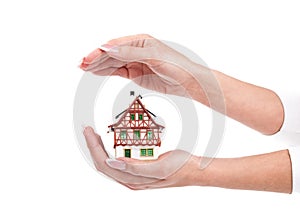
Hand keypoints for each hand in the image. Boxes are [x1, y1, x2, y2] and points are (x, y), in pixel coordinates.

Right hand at [80, 34, 209, 100]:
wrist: (187, 81)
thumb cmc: (176, 65)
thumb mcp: (153, 57)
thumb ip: (130, 53)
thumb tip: (109, 49)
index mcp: (140, 41)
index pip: (115, 45)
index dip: (100, 51)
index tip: (89, 58)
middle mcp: (135, 50)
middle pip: (111, 54)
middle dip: (96, 58)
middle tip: (82, 64)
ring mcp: (135, 62)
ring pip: (113, 63)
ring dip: (98, 65)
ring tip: (84, 68)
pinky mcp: (136, 74)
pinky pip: (118, 71)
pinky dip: (106, 72)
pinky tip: (97, 72)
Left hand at [83, 126, 203, 189]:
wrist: (194, 169)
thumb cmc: (180, 168)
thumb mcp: (159, 168)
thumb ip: (135, 168)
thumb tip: (111, 162)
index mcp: (133, 180)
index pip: (104, 164)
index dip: (93, 148)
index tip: (89, 131)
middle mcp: (130, 179)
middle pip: (103, 163)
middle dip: (93, 146)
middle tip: (88, 129)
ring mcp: (133, 175)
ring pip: (108, 162)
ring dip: (99, 148)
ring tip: (95, 134)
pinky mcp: (138, 169)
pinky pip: (118, 160)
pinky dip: (110, 149)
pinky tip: (109, 141)